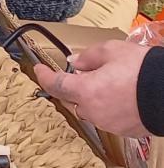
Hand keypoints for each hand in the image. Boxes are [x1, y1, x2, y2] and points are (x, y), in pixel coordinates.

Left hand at [36, 41, 151, 136]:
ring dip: (89, 97)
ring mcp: (109, 123)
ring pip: (88, 109)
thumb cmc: (144, 70)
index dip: (44, 76)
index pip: (55, 85)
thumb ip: (88, 56)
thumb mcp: (112, 51)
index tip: (38, 69)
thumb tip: (74, 61)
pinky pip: (105, 117)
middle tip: (82, 71)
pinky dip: (105, 106)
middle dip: (71, 85)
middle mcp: (94, 111)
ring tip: (105, 81)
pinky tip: (117, 95)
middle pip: (71, 99)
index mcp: (86, 91)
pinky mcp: (124, 130)